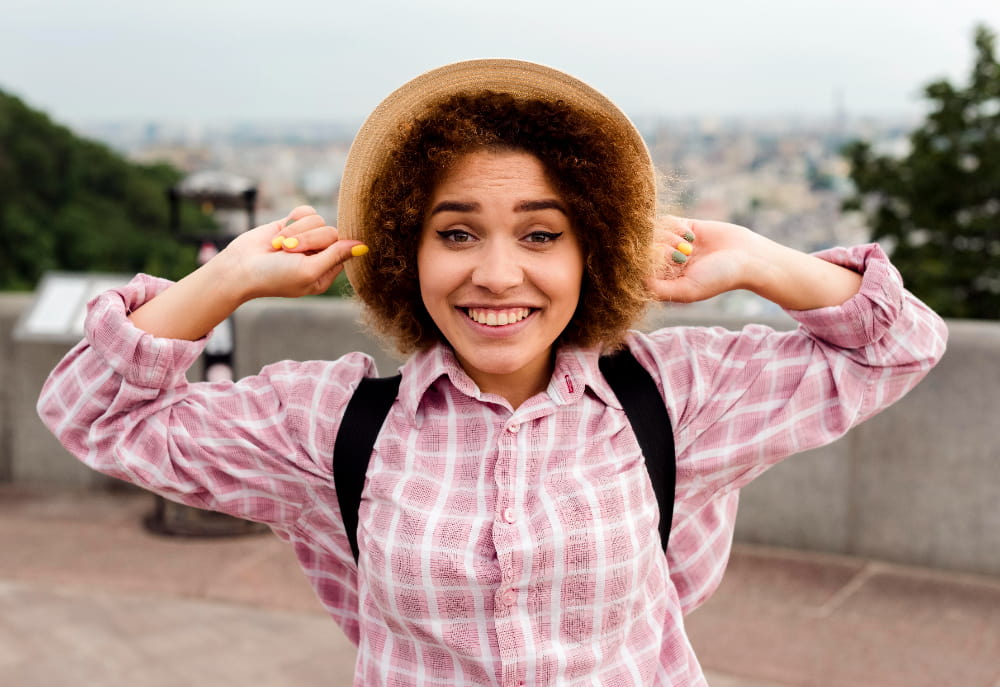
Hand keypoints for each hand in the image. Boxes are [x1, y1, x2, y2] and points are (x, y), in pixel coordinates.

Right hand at [128, 206, 366, 340]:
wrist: (240, 267)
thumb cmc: (274, 277)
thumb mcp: (309, 271)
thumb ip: (336, 256)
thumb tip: (363, 246)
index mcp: (326, 273)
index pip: (345, 251)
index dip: (334, 247)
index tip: (317, 250)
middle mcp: (318, 255)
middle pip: (331, 233)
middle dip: (308, 239)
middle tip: (288, 251)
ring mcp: (305, 239)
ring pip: (317, 220)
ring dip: (296, 231)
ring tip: (279, 246)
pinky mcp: (292, 225)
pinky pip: (306, 211)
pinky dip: (294, 218)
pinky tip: (281, 230)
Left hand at [647, 216, 862, 309]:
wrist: (748, 257)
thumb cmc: (719, 278)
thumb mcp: (688, 290)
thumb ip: (660, 290)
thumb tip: (636, 281)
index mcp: (665, 281)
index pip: (640, 270)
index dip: (644, 265)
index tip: (659, 263)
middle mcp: (667, 263)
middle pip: (644, 250)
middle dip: (658, 250)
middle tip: (680, 256)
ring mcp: (674, 243)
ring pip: (653, 234)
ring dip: (667, 238)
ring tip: (687, 247)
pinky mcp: (684, 226)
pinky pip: (666, 221)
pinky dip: (675, 227)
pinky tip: (690, 235)